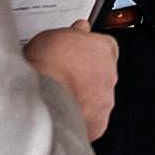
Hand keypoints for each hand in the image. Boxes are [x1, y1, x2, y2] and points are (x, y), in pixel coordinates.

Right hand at [23, 19, 118, 141]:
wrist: (44, 98)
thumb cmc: (48, 65)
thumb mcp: (55, 34)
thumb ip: (74, 33)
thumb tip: (78, 29)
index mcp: (104, 48)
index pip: (105, 45)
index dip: (88, 49)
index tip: (77, 50)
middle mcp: (110, 75)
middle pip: (102, 73)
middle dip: (86, 74)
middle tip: (65, 75)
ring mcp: (105, 101)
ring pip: (97, 98)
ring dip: (83, 97)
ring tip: (60, 97)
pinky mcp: (97, 124)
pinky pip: (91, 120)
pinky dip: (79, 118)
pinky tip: (62, 114)